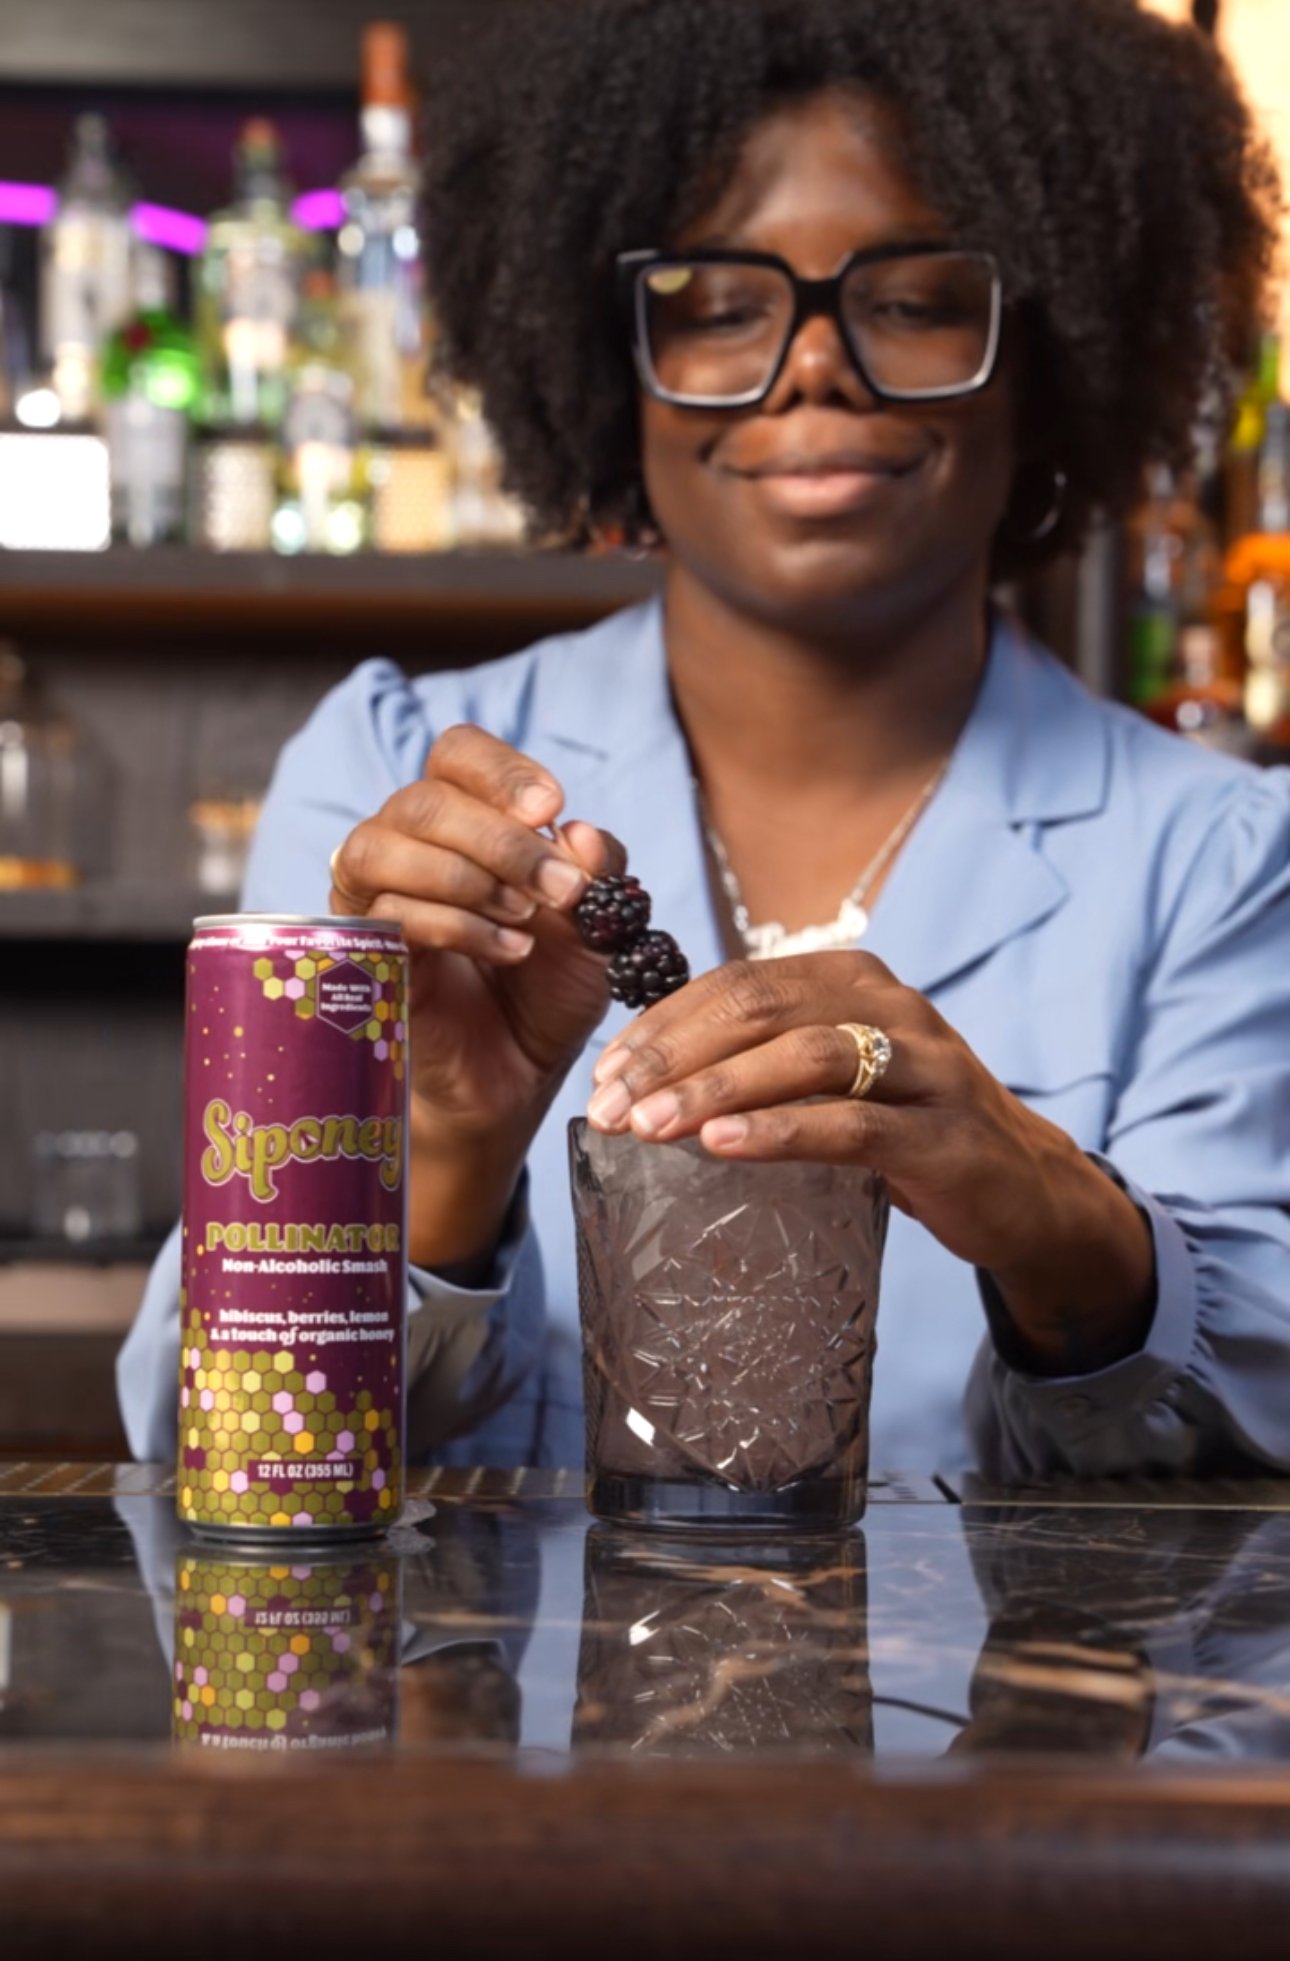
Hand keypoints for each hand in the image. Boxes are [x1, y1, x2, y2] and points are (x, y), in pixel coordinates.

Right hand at [330, 725, 618, 1264]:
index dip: (500, 770)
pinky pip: (386, 914)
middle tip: (558, 887)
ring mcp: (375, 901)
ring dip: (466, 875)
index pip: (458, 754)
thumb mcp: (596, 927)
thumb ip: (599, 872)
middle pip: (423, 799)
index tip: (552, 806)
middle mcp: (409, 849)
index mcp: (465, 822)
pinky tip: (509, 951)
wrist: (517, 1077)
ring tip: (526, 917)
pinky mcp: (362, 955)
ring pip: (383, 846)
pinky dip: (455, 925)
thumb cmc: (547, 991)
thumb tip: (578, 831)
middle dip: (500, 838)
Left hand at [587, 951, 1154, 1368]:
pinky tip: (721, 1148)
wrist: (1025, 1190)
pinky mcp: (946, 1135)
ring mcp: (927, 1066)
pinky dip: (779, 1132)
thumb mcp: (838, 1078)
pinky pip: (853, 1125)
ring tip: (649, 1126)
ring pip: (806, 1057)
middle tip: (609, 1105)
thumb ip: (768, 1060)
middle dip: (673, 1055)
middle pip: (761, 1008)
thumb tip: (650, 1074)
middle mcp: (893, 1006)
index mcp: (854, 980)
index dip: (663, 1023)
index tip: (605, 1072)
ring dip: (715, 1090)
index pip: (739, 982)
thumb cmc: (908, 1130)